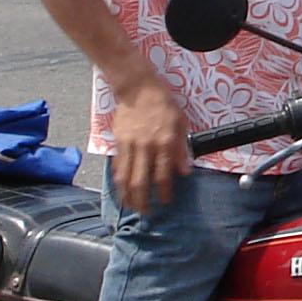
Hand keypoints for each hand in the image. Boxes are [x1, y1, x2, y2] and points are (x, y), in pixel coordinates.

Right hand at [110, 76, 191, 211]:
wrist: (138, 88)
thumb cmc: (163, 104)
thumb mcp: (181, 123)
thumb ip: (182, 149)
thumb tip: (185, 171)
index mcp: (165, 142)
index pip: (163, 175)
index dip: (163, 193)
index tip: (165, 202)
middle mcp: (147, 146)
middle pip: (141, 181)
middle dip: (142, 201)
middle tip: (144, 212)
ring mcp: (130, 144)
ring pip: (125, 177)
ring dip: (127, 195)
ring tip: (130, 206)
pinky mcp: (118, 141)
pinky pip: (117, 165)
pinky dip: (118, 180)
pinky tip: (120, 188)